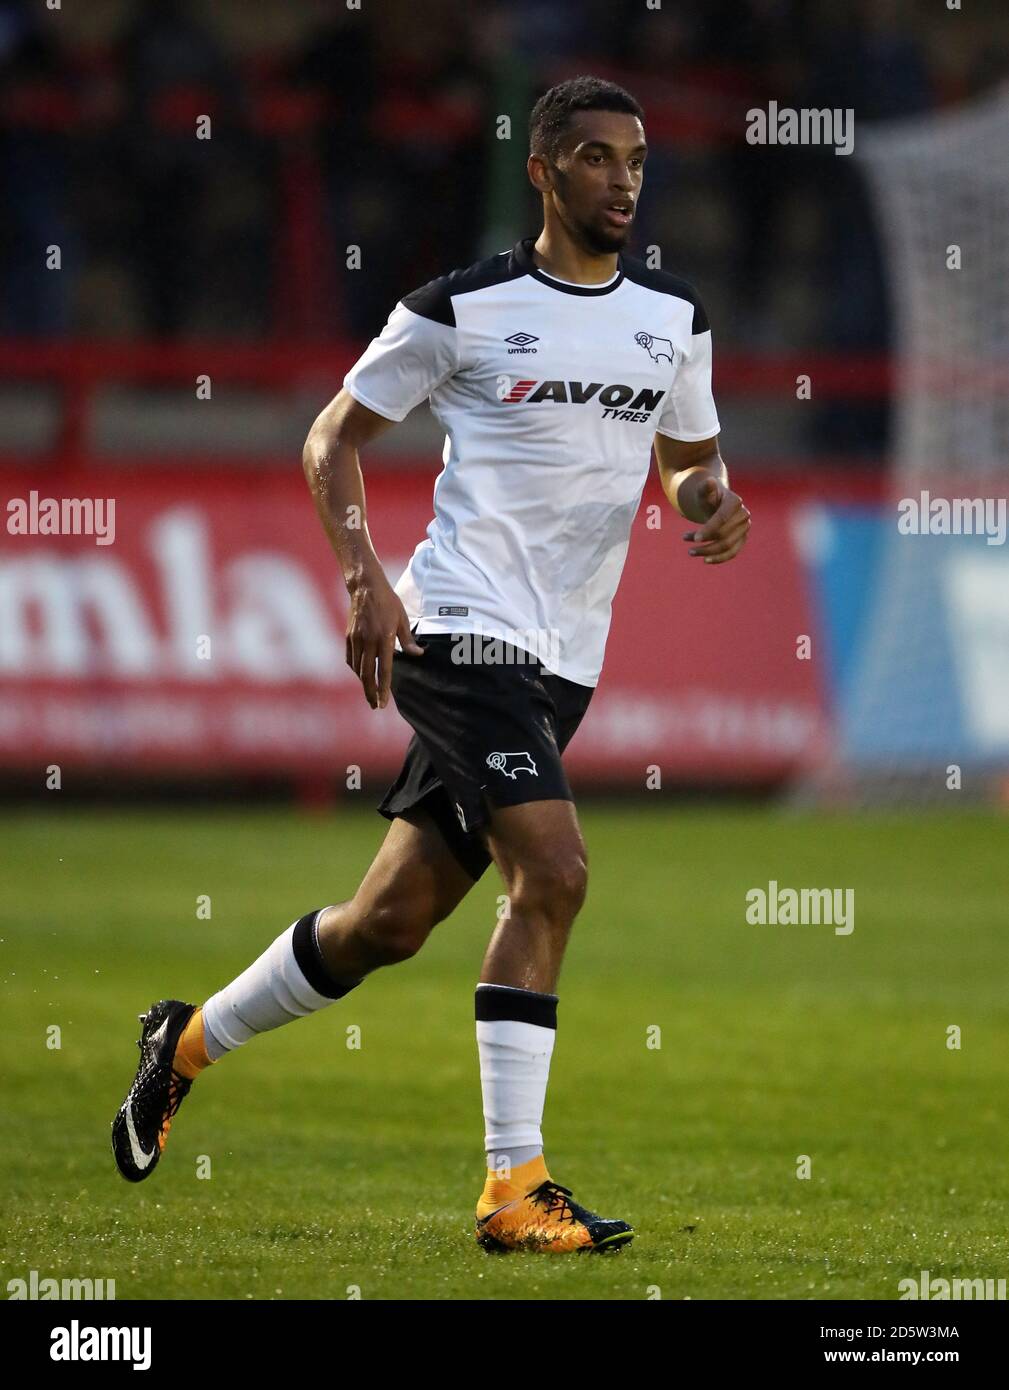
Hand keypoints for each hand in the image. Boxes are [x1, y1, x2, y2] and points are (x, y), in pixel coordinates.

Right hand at [345, 577, 422, 708]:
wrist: (365, 586)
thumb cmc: (388, 602)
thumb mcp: (402, 619)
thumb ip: (408, 641)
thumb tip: (418, 655)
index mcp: (384, 638)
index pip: (384, 670)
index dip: (383, 688)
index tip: (383, 702)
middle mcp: (368, 641)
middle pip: (367, 674)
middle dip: (371, 692)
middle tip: (375, 705)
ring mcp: (356, 639)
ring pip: (358, 668)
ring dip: (364, 682)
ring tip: (370, 691)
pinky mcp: (348, 636)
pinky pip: (350, 659)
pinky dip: (356, 669)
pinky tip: (361, 673)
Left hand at [682, 477, 750, 564]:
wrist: (716, 501)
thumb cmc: (707, 495)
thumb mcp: (703, 490)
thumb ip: (705, 487)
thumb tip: (709, 481)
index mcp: (735, 502)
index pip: (722, 518)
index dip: (709, 529)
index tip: (694, 538)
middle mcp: (743, 515)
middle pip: (724, 534)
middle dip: (704, 540)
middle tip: (684, 538)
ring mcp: (744, 528)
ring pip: (727, 546)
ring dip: (708, 551)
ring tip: (690, 552)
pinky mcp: (742, 539)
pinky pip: (732, 553)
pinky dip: (719, 558)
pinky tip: (705, 560)